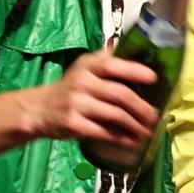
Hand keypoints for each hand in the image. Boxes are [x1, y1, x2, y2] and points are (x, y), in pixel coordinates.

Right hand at [31, 50, 159, 154]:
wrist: (38, 109)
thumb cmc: (69, 88)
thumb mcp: (84, 68)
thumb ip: (106, 60)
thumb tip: (137, 50)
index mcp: (87, 66)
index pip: (112, 64)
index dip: (134, 71)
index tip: (153, 79)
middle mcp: (81, 82)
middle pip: (119, 94)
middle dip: (141, 107)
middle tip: (154, 116)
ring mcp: (76, 104)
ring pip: (115, 115)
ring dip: (135, 126)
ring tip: (147, 131)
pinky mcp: (73, 125)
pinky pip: (104, 132)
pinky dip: (121, 138)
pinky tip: (132, 142)